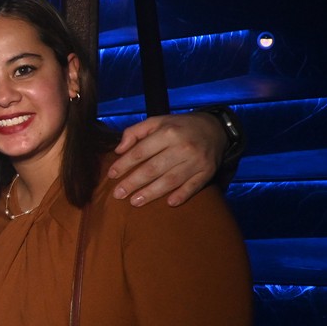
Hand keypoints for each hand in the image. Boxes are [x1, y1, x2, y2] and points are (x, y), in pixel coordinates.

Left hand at [108, 112, 225, 206]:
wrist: (214, 129)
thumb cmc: (179, 127)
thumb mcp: (157, 121)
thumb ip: (135, 132)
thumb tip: (119, 150)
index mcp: (168, 133)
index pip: (141, 151)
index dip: (124, 164)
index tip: (112, 174)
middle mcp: (182, 147)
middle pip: (153, 169)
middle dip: (133, 183)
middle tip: (118, 194)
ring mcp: (196, 161)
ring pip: (170, 180)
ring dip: (151, 193)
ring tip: (135, 202)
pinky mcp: (208, 172)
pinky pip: (193, 186)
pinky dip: (182, 195)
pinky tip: (169, 203)